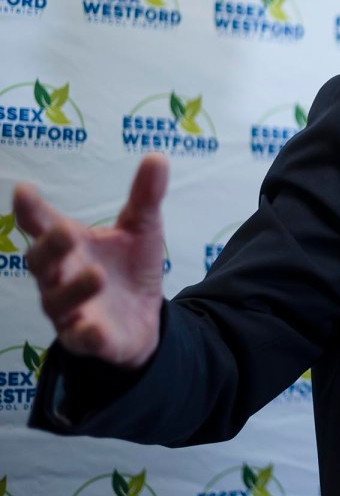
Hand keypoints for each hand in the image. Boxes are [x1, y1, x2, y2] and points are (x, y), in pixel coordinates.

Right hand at [13, 154, 169, 369]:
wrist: (143, 320)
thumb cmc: (129, 269)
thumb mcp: (142, 230)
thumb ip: (145, 197)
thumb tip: (158, 156)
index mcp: (69, 246)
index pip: (42, 226)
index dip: (31, 211)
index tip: (24, 191)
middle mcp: (59, 277)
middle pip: (41, 262)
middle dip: (50, 247)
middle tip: (66, 232)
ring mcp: (71, 311)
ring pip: (59, 301)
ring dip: (75, 288)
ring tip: (96, 274)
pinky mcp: (89, 340)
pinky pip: (82, 339)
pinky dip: (87, 334)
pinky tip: (95, 328)